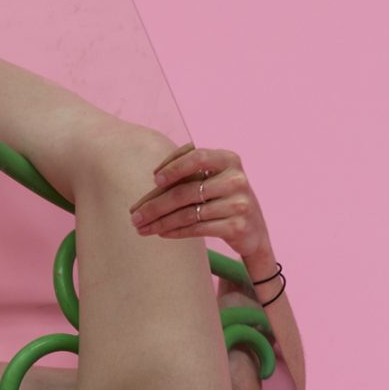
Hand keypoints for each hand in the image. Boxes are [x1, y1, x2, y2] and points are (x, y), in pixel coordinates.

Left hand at [127, 145, 269, 261]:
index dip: (173, 166)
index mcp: (229, 159)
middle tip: (134, 215)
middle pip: (186, 191)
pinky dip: (175, 231)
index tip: (154, 178)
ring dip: (160, 222)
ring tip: (141, 228)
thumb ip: (189, 174)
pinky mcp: (236, 226)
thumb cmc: (224, 200)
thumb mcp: (214, 179)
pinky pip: (197, 228)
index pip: (197, 157)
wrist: (254, 231)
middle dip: (155, 204)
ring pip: (188, 213)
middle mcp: (236, 179)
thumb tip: (152, 182)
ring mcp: (238, 204)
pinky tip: (161, 233)